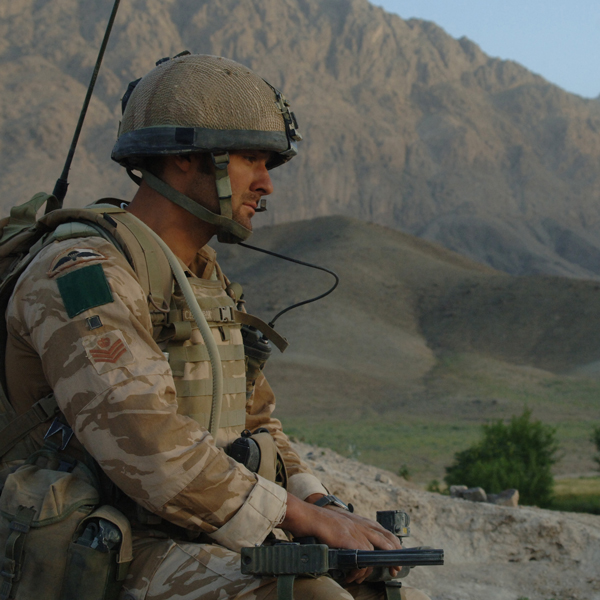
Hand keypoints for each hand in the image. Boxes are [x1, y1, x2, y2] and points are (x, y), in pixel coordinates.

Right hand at [280, 494, 401, 583]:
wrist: (309, 516)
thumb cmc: (321, 521)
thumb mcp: (342, 523)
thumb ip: (351, 532)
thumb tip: (354, 546)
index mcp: (362, 521)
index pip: (385, 532)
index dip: (394, 544)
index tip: (397, 556)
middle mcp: (363, 526)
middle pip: (387, 541)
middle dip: (394, 558)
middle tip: (395, 571)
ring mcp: (357, 532)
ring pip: (375, 553)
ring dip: (370, 570)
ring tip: (361, 578)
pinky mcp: (350, 540)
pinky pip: (363, 559)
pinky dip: (361, 570)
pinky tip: (353, 575)